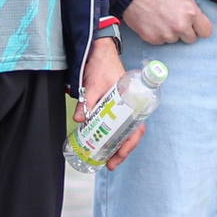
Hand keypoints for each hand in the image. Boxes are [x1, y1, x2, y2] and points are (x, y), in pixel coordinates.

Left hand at [78, 37, 144, 166]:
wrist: (99, 52)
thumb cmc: (102, 66)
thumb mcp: (93, 84)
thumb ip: (87, 101)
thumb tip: (80, 118)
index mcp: (132, 102)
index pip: (137, 128)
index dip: (130, 143)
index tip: (120, 153)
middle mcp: (130, 107)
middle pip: (131, 134)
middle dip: (122, 152)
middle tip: (110, 164)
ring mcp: (121, 108)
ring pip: (122, 132)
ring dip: (115, 147)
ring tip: (105, 160)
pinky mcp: (112, 107)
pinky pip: (114, 126)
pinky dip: (108, 137)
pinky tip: (100, 145)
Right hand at [120, 0, 212, 45]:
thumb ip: (190, 2)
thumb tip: (195, 8)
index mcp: (191, 13)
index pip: (206, 31)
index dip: (201, 28)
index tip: (195, 26)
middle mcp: (181, 26)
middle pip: (191, 39)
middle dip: (186, 32)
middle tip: (176, 22)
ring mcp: (167, 35)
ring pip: (175, 40)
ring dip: (171, 33)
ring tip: (161, 19)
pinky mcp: (153, 40)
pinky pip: (161, 41)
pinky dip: (158, 35)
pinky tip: (153, 23)